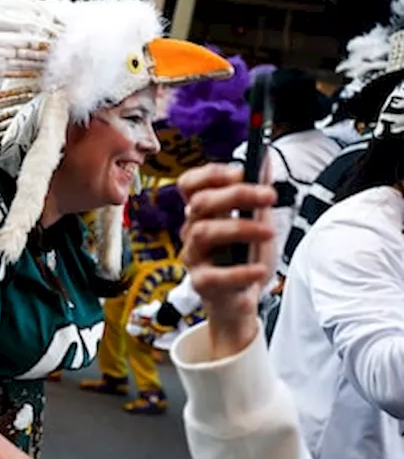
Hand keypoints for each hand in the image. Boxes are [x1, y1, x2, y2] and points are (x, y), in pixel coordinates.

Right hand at [177, 163, 276, 356]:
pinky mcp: (201, 283)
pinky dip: (239, 271)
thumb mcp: (257, 221)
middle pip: (200, 203)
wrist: (240, 302)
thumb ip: (258, 193)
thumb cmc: (244, 259)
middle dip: (236, 194)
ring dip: (239, 228)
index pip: (189, 184)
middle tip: (270, 195)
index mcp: (203, 213)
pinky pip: (214, 275)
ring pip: (203, 233)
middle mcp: (192, 231)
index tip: (240, 170)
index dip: (210, 173)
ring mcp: (194, 257)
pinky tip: (258, 269)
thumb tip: (264, 157)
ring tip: (269, 232)